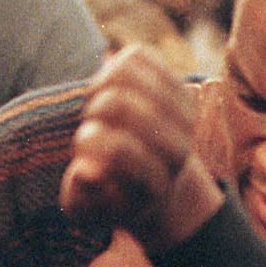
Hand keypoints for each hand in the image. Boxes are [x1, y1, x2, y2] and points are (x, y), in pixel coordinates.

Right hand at [60, 46, 222, 253]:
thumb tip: (87, 172)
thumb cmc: (112, 196)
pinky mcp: (176, 82)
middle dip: (92, 113)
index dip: (88, 144)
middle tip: (91, 126)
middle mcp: (179, 146)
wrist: (153, 180)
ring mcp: (182, 112)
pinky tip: (108, 90)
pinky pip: (135, 56)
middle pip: (118, 104)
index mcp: (158, 181)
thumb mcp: (90, 210)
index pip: (117, 147)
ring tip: (97, 109)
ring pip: (125, 73)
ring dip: (99, 88)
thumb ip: (83, 198)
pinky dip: (112, 69)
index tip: (85, 155)